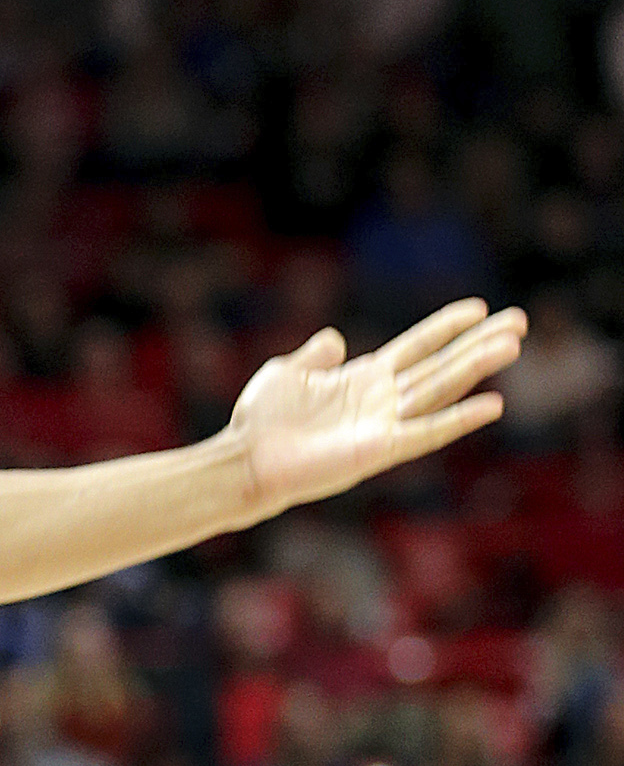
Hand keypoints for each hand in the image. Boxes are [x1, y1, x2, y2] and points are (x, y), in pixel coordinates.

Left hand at [228, 299, 524, 517]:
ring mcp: (385, 423)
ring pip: (441, 390)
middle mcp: (382, 399)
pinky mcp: (381, 449)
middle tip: (519, 321)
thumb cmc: (263, 419)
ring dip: (476, 367)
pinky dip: (459, 419)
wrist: (247, 457)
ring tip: (511, 345)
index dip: (446, 327)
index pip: (416, 346)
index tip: (479, 308)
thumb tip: (336, 338)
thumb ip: (316, 356)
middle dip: (479, 343)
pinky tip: (491, 404)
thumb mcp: (288, 372)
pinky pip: (427, 432)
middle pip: (440, 365)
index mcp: (363, 377)